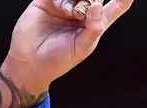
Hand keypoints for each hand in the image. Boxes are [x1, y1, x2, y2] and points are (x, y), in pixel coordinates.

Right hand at [2, 0, 134, 94]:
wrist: (30, 62)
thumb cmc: (59, 59)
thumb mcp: (83, 47)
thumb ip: (94, 27)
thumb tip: (98, 5)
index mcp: (96, 23)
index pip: (116, 5)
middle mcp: (82, 10)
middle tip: (83, 11)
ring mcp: (64, 4)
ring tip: (71, 12)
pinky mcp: (46, 1)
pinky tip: (61, 8)